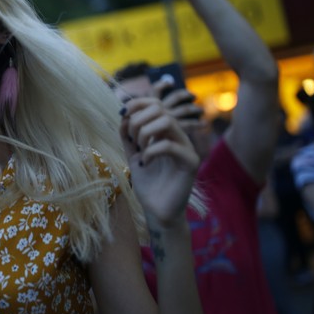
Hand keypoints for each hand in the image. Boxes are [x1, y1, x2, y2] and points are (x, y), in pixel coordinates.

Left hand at [121, 97, 199, 226]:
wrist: (156, 210)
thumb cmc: (148, 182)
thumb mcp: (132, 154)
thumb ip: (128, 136)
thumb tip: (123, 116)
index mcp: (165, 132)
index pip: (155, 104)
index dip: (137, 103)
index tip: (123, 114)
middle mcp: (177, 136)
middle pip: (160, 108)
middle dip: (139, 120)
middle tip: (133, 139)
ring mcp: (186, 147)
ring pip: (167, 121)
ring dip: (145, 132)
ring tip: (140, 149)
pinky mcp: (190, 162)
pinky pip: (169, 145)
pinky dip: (151, 151)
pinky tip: (145, 162)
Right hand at [151, 80, 203, 127]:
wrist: (144, 152)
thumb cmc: (150, 131)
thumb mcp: (148, 119)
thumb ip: (158, 108)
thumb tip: (173, 92)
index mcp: (151, 106)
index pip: (156, 89)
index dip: (164, 84)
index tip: (171, 83)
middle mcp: (160, 110)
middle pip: (177, 97)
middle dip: (187, 95)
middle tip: (194, 96)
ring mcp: (169, 118)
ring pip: (186, 109)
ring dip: (196, 109)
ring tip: (202, 110)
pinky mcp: (176, 128)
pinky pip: (190, 124)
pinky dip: (198, 124)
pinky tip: (204, 124)